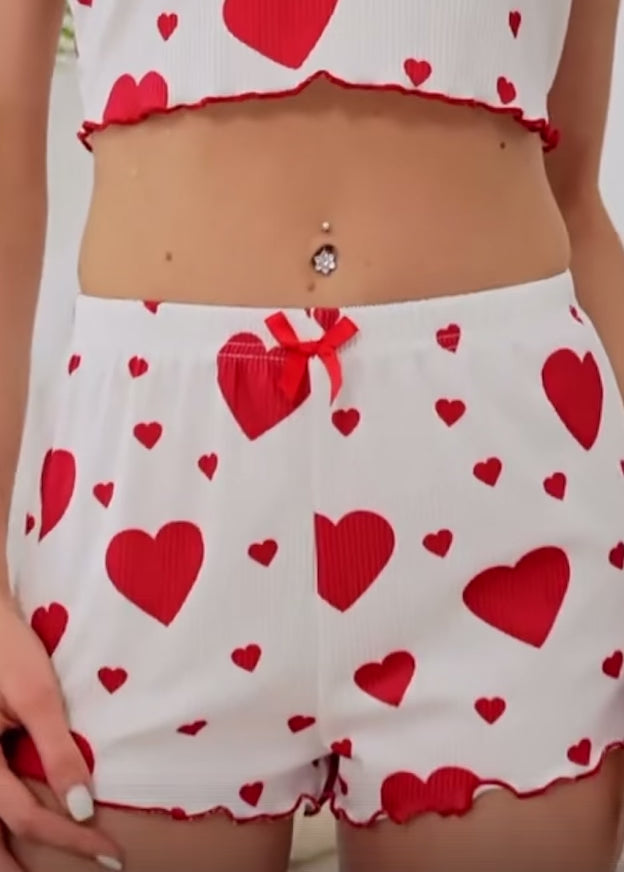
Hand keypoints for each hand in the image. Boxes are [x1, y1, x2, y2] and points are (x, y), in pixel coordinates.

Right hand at [0, 591, 122, 869]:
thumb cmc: (8, 651)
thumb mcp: (38, 697)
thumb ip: (58, 752)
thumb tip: (82, 808)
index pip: (27, 819)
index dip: (70, 840)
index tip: (109, 853)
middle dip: (15, 870)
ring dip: (3, 853)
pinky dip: (0, 821)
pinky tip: (12, 831)